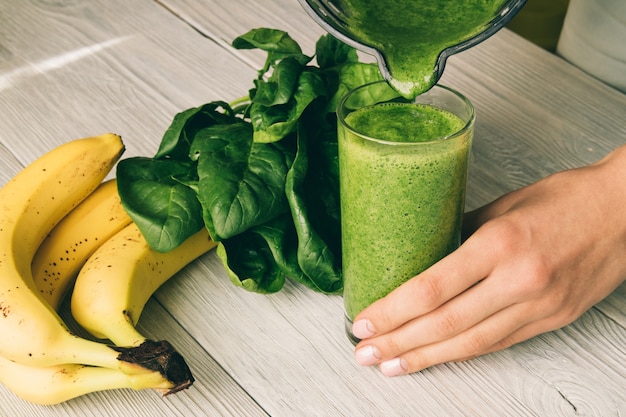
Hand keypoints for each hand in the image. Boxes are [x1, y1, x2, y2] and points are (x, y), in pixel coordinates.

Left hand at [351, 145, 625, 375]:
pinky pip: (499, 343)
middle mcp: (519, 280)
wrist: (625, 211)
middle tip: (365, 353)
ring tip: (391, 365)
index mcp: (500, 243)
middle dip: (399, 342)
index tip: (365, 323)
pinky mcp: (554, 319)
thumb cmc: (566, 197)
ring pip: (471, 343)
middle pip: (445, 323)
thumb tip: (427, 254)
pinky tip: (437, 357)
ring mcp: (539, 306)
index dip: (393, 311)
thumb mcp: (504, 204)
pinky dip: (463, 352)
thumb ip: (461, 232)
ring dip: (426, 358)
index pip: (432, 288)